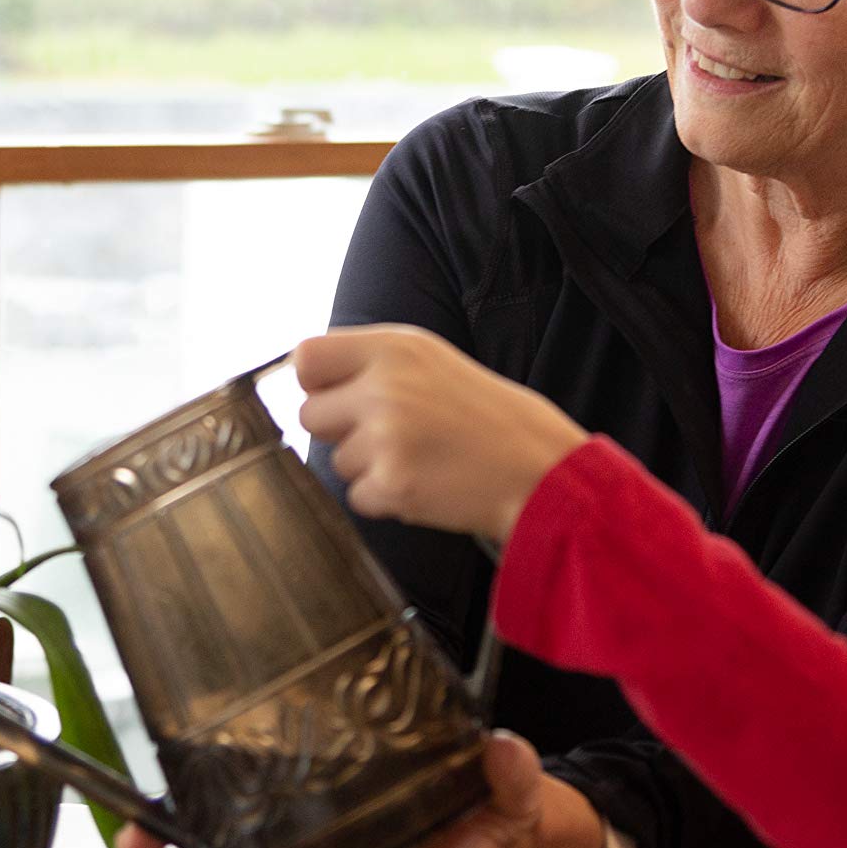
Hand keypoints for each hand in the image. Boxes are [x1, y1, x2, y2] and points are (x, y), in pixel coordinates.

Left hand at [293, 326, 589, 543]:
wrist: (540, 470)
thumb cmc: (488, 418)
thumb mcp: (433, 362)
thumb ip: (374, 363)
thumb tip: (305, 375)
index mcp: (395, 348)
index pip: (306, 357)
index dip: (317, 383)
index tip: (339, 397)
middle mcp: (385, 386)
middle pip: (309, 415)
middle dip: (340, 431)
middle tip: (390, 436)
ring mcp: (387, 437)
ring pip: (335, 461)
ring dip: (368, 468)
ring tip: (420, 459)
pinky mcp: (393, 484)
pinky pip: (357, 497)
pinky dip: (384, 499)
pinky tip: (425, 485)